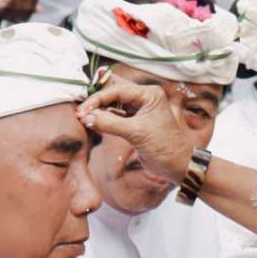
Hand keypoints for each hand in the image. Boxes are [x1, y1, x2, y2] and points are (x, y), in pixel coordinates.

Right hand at [77, 80, 196, 178]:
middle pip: (113, 95)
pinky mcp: (134, 123)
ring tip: (83, 119)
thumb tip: (85, 118)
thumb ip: (110, 123)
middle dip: (97, 103)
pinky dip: (103, 120)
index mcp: (149, 94)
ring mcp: (138, 110)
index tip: (83, 110)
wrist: (176, 166)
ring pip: (113, 106)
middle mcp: (144, 99)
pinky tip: (92, 124)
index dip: (98, 99)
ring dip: (99, 112)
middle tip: (80, 112)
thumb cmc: (164, 147)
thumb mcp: (135, 133)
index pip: (118, 91)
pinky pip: (114, 117)